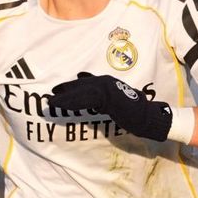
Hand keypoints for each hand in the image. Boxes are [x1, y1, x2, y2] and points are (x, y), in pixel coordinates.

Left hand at [49, 72, 172, 141]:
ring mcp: (105, 88)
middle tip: (51, 95)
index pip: (84, 83)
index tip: (57, 91)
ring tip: (51, 102)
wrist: (146, 116)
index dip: (70, 87)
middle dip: (64, 90)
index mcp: (106, 82)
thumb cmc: (134, 112)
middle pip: (79, 85)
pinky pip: (84, 99)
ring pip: (79, 91)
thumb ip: (103, 99)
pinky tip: (62, 105)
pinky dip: (71, 102)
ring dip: (64, 97)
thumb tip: (93, 101)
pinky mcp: (106, 97)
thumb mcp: (115, 102)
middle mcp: (104, 81)